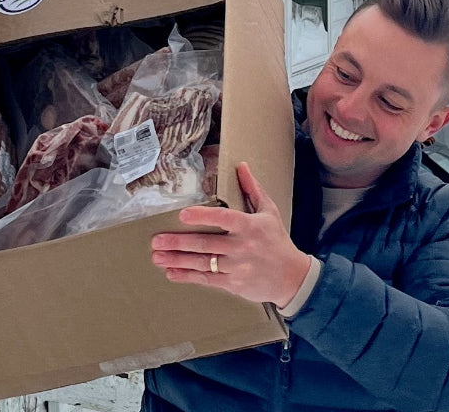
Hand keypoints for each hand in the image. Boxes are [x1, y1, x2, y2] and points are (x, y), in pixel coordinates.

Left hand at [151, 162, 310, 306]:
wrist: (291, 277)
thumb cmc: (277, 241)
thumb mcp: (269, 212)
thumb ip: (253, 189)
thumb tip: (241, 166)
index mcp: (250, 226)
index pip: (224, 219)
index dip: (203, 217)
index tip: (183, 215)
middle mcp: (242, 247)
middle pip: (206, 244)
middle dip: (179, 243)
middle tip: (157, 240)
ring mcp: (237, 267)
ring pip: (202, 263)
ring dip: (178, 260)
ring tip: (157, 256)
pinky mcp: (233, 283)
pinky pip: (207, 279)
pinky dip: (188, 276)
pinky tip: (172, 272)